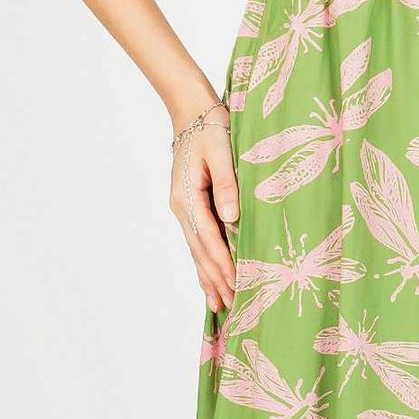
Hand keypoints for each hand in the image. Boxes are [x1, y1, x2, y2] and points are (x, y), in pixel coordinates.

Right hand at [169, 98, 239, 311]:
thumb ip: (227, 184)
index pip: (208, 238)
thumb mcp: (222, 150)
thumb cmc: (211, 127)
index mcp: (188, 196)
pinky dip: (204, 262)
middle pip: (200, 251)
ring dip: (208, 277)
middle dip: (216, 279)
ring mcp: (183, 208)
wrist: (191, 112)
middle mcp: (182, 207)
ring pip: (196, 250)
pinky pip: (197, 241)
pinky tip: (210, 279)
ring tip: (220, 304)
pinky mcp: (189, 206)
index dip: (222, 263)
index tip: (236, 284)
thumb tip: (232, 218)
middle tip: (232, 306)